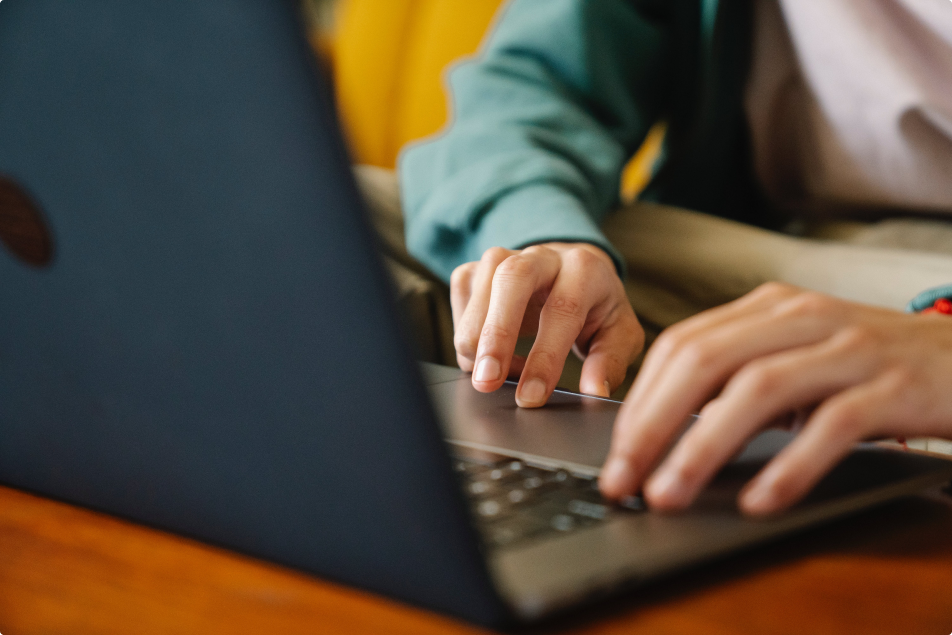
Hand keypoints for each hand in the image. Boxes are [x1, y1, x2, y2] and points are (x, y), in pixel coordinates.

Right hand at [451, 243, 643, 405]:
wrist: (574, 273)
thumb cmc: (596, 308)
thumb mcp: (618, 335)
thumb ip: (608, 362)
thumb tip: (594, 392)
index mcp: (585, 269)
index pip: (563, 309)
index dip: (545, 356)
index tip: (532, 396)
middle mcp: (543, 256)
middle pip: (512, 279)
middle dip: (495, 334)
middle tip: (487, 381)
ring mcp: (505, 256)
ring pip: (479, 286)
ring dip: (475, 337)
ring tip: (492, 376)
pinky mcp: (477, 268)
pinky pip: (461, 294)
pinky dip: (466, 331)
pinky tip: (488, 354)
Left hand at [599, 282, 951, 515]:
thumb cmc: (873, 365)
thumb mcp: (799, 357)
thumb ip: (740, 380)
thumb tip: (666, 435)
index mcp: (770, 307)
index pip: (683, 346)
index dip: (640, 401)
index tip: (615, 453)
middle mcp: (803, 316)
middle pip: (705, 362)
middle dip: (653, 425)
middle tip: (623, 479)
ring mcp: (851, 348)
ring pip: (757, 390)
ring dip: (703, 448)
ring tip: (670, 494)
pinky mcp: (896, 386)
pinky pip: (832, 426)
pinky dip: (790, 466)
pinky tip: (760, 500)